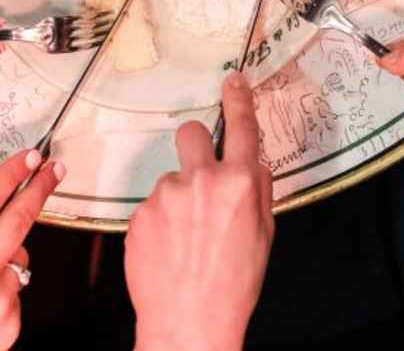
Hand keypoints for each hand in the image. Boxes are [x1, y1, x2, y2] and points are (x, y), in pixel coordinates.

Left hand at [126, 74, 274, 350]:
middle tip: (201, 176)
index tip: (233, 81)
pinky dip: (161, 223)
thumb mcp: (264, 235)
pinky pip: (152, 206)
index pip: (241, 126)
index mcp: (237, 184)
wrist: (190, 323)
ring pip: (172, 179)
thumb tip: (250, 163)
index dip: (238, 99)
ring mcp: (165, 196)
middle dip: (195, 144)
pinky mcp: (139, 215)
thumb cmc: (232, 286)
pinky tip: (170, 250)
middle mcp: (200, 181)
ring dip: (179, 199)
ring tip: (187, 240)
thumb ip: (257, 191)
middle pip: (190, 133)